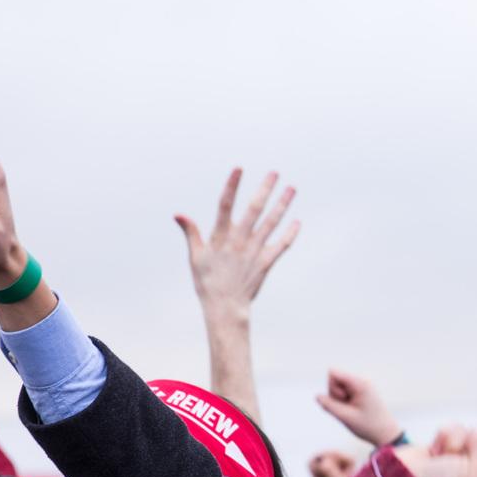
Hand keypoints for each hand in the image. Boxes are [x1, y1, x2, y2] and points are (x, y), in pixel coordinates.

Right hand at [175, 169, 299, 316]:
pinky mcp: (265, 263)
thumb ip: (191, 233)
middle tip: (275, 172)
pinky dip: (290, 234)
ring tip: (292, 189)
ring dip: (282, 205)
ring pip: (271, 224)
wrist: (225, 308)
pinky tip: (297, 221)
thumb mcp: (195, 257)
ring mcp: (254, 252)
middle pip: (254, 210)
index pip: (225, 206)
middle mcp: (239, 241)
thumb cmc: (207, 282)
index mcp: (220, 237)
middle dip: (265, 189)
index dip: (232, 186)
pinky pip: (281, 246)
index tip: (238, 168)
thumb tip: (178, 214)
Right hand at [317, 368, 402, 446]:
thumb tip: (317, 396)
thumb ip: (329, 406)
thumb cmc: (368, 426)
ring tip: (352, 411)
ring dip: (340, 400)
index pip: (333, 372)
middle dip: (336, 395)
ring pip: (338, 387)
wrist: (386, 433)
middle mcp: (361, 381)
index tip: (342, 400)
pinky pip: (343, 392)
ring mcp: (361, 386)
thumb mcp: (346, 418)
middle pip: (334, 379)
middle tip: (348, 409)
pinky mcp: (360, 392)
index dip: (331, 388)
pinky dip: (344, 402)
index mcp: (360, 383)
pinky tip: (353, 410)